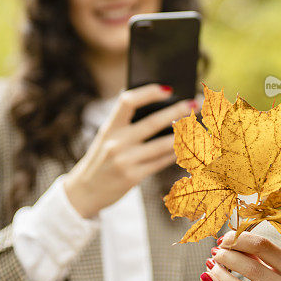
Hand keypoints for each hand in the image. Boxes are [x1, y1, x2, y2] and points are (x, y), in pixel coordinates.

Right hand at [63, 84, 196, 217]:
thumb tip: (159, 106)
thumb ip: (125, 124)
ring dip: (182, 135)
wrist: (84, 192)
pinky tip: (184, 147)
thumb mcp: (106, 138)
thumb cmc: (101, 159)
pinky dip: (174, 154)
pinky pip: (160, 162)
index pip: (128, 101)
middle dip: (177, 111)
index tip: (168, 88)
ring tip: (196, 127)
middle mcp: (116, 143)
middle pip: (152, 122)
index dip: (148, 92)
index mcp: (109, 128)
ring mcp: (125, 161)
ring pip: (162, 145)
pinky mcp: (133, 178)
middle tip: (194, 103)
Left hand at [200, 230, 280, 280]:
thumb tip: (224, 241)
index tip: (224, 238)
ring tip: (211, 264)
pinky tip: (207, 279)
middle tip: (216, 252)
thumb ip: (256, 252)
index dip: (240, 239)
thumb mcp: (279, 265)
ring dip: (220, 275)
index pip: (264, 247)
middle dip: (228, 257)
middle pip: (252, 269)